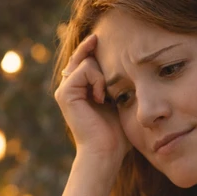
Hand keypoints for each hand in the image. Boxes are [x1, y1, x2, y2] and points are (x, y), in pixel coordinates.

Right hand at [54, 34, 129, 166]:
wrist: (106, 150)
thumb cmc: (117, 132)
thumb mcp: (120, 100)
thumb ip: (118, 82)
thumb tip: (131, 61)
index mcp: (80, 88)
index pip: (88, 58)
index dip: (97, 49)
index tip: (107, 45)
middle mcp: (70, 86)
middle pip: (85, 55)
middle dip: (99, 54)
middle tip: (112, 72)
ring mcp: (65, 89)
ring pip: (87, 60)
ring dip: (103, 75)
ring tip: (105, 97)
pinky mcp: (65, 93)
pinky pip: (85, 69)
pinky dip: (98, 80)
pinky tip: (101, 98)